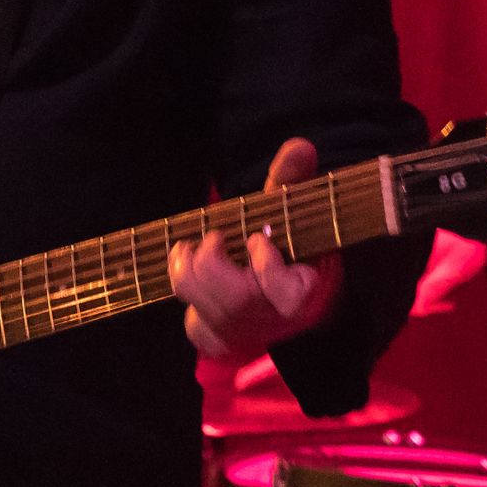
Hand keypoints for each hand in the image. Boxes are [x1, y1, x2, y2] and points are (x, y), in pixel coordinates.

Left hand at [169, 138, 342, 361]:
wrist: (292, 301)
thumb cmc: (292, 249)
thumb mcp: (295, 216)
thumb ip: (293, 183)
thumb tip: (299, 146)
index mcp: (301, 293)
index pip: (284, 292)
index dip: (265, 262)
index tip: (257, 238)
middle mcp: (271, 320)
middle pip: (233, 299)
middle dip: (211, 259)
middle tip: (213, 238)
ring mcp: (243, 333)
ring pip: (201, 306)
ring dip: (186, 267)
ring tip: (191, 247)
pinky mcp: (218, 340)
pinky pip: (191, 323)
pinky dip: (184, 291)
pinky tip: (193, 272)